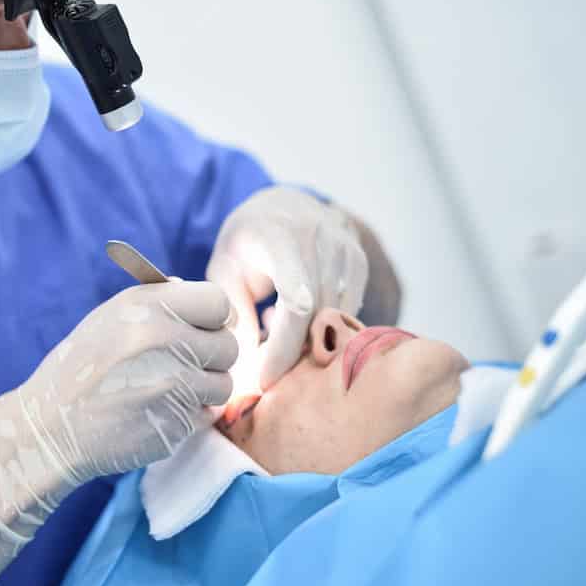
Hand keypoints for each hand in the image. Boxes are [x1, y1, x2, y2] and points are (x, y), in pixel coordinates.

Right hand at [0, 281, 236, 579]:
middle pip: (229, 344)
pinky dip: (190, 415)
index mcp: (148, 308)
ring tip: (167, 388)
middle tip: (185, 362)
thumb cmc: (81, 368)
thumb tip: (198, 293)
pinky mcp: (176, 425)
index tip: (201, 328)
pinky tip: (158, 411)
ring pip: (223, 383)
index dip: (213, 317)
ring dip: (204, 388)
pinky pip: (207, 415)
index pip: (219, 302)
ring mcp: (173, 387)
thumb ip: (158, 302)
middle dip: (212, 355)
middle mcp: (164, 342)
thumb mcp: (109, 318)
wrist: (52, 428)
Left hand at [207, 187, 367, 408]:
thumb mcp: (225, 271)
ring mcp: (346, 250)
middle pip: (315, 317)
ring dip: (305, 344)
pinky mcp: (360, 263)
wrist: (284, 205)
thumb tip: (246, 365)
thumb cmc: (246, 242)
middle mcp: (320, 239)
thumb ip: (235, 314)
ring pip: (333, 319)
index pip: (296, 299)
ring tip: (274, 343)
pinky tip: (296, 323)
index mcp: (280, 238)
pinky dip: (322, 329)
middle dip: (289, 356)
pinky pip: (346, 314)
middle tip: (264, 380)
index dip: (283, 345)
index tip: (264, 378)